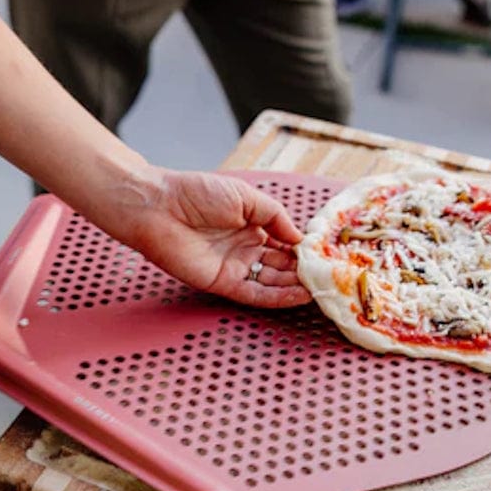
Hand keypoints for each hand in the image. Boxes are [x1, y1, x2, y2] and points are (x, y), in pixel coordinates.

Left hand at [119, 167, 310, 307]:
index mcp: (251, 226)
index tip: (326, 256)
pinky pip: (254, 294)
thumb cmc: (197, 193)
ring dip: (295, 287)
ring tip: (321, 289)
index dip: (303, 251)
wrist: (160, 206)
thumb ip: (275, 216)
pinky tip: (299, 297)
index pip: (284, 244)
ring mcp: (234, 267)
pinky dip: (276, 297)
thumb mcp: (246, 197)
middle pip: (281, 266)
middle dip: (304, 273)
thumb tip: (300, 238)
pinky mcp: (221, 282)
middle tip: (330, 278)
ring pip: (271, 282)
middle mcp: (245, 249)